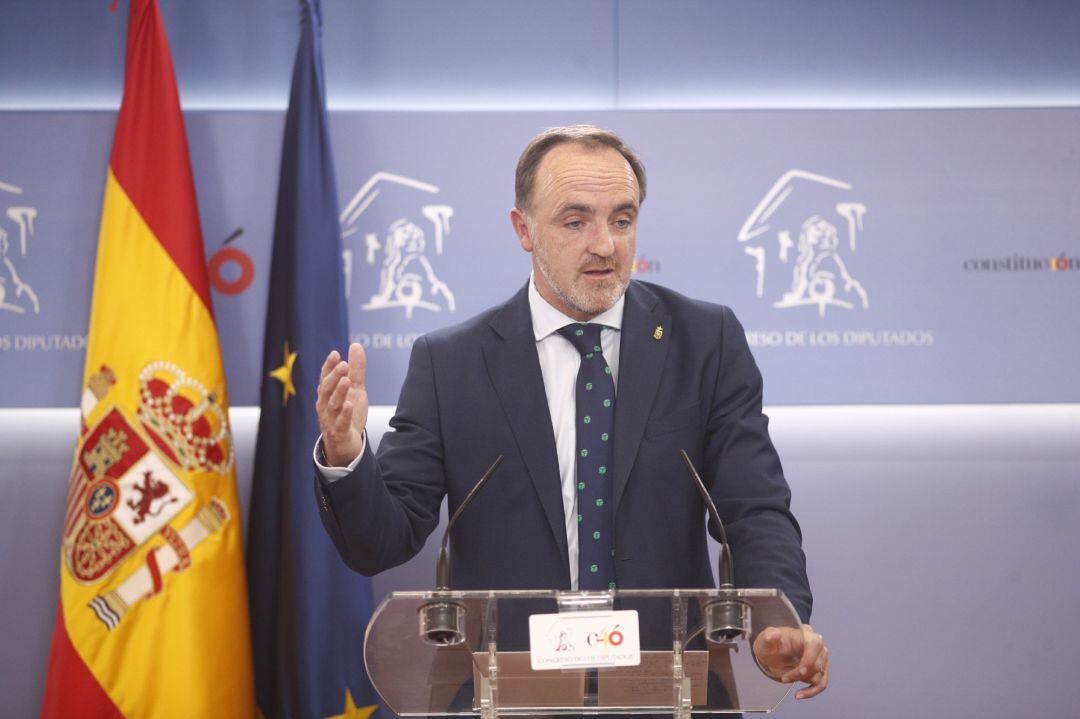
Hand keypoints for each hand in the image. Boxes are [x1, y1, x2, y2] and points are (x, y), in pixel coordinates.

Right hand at [316, 343, 367, 465]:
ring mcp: (330, 419)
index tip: (335, 354)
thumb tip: (355, 345)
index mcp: (328, 394)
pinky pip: (340, 423)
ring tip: (347, 381)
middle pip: (327, 389)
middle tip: (344, 365)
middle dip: (334, 376)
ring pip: (333, 405)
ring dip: (339, 392)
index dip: (329, 366)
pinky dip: (344, 415)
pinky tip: (349, 405)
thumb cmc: (348, 413)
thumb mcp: (355, 389)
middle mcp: (325, 405)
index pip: (325, 377)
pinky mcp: (339, 433)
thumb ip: (356, 369)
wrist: (346, 444)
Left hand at [752, 624, 828, 699]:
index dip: (810, 659)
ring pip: (819, 675)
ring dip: (801, 681)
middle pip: (817, 663)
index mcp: (805, 633)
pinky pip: (821, 684)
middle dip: (799, 674)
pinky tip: (799, 694)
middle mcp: (817, 645)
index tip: (800, 672)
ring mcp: (820, 658)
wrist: (772, 653)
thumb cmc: (771, 644)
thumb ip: (768, 636)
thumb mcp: (765, 639)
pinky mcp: (820, 670)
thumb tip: (774, 634)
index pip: (815, 644)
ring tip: (785, 679)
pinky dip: (811, 691)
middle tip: (784, 677)